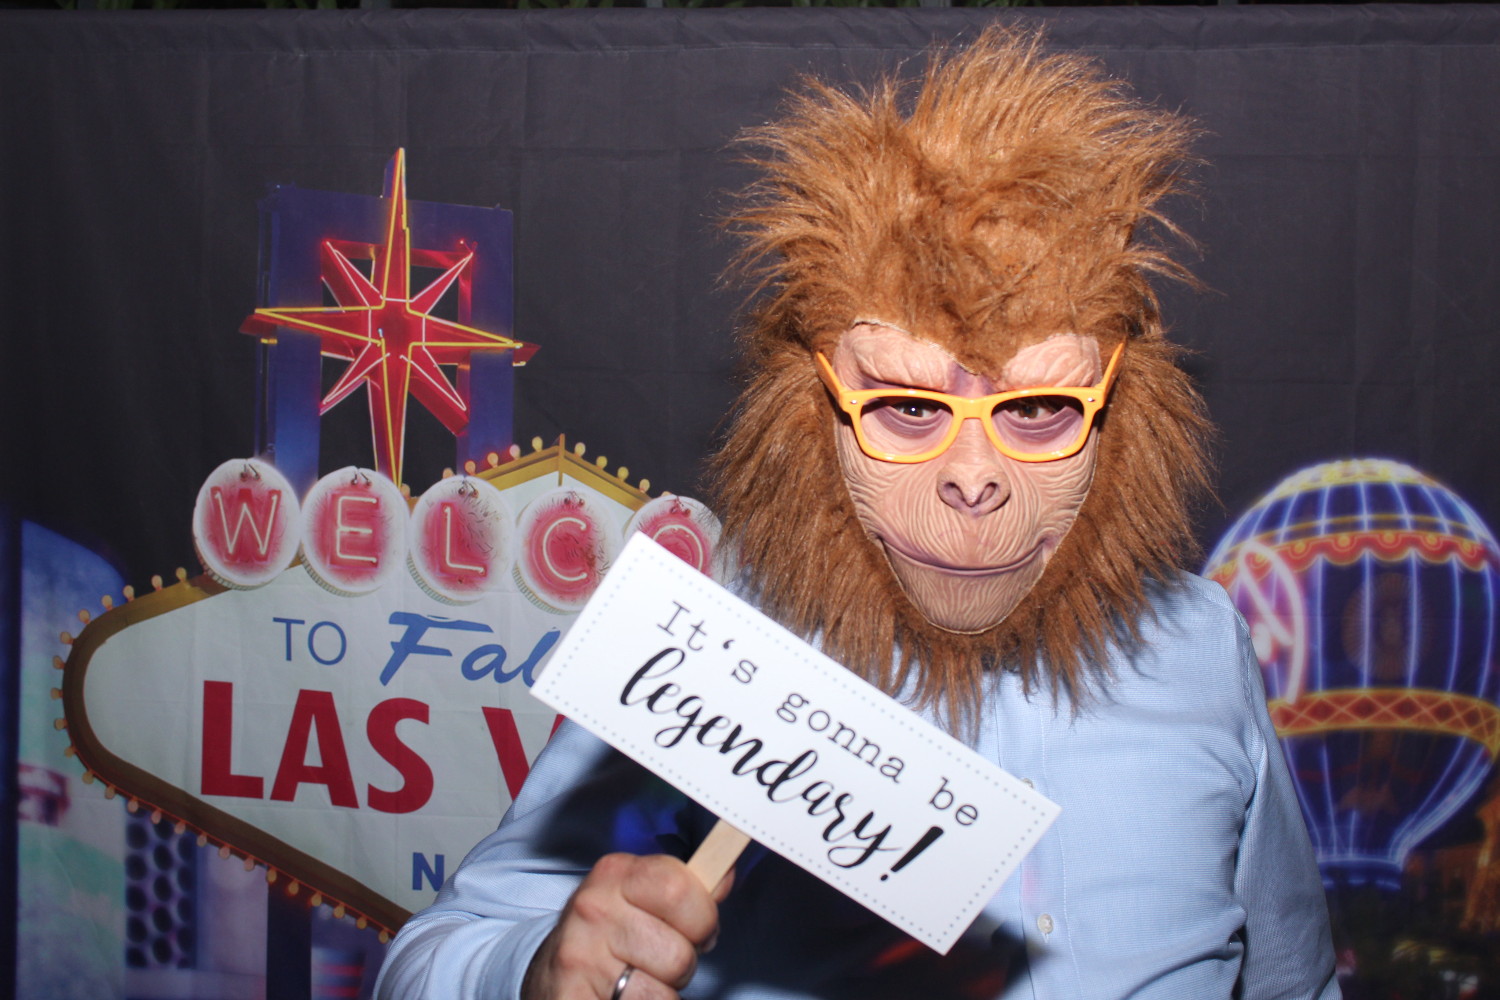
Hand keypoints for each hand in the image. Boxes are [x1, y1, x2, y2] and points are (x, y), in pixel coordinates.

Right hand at [521, 853, 731, 999]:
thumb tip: (724, 873)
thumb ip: (687, 889)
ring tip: (640, 984)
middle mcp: (592, 910)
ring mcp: (579, 958)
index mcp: (616, 874)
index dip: (702, 918)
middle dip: (683, 966)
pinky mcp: (571, 998)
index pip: (681, 890)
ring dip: (662, 998)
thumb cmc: (611, 934)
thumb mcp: (642, 897)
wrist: (552, 972)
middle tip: (661, 962)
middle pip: (679, 955)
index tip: (695, 929)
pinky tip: (623, 998)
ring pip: (662, 998)